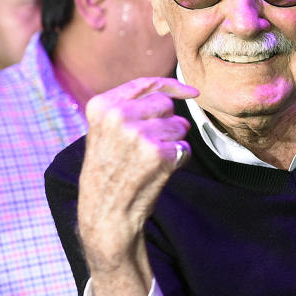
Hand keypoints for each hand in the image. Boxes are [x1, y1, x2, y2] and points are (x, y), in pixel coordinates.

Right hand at [77, 77, 198, 295]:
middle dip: (168, 122)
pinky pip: (185, 148)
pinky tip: (158, 171)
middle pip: (166, 104)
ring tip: (150, 159)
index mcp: (102, 105)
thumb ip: (129, 107)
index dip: (174, 86)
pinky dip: (179, 159)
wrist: (105, 212)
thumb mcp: (105, 130)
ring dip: (174, 141)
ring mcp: (139, 134)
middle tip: (149, 145)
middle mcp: (118, 115)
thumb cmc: (109, 170)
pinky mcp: (158, 153)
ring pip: (179, 125)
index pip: (147, 83)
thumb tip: (170, 92)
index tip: (192, 92)